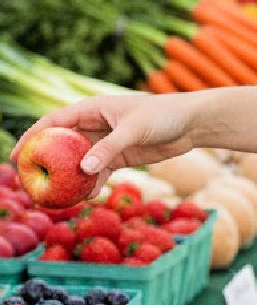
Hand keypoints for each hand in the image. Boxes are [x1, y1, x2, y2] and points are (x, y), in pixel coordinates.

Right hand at [12, 91, 200, 193]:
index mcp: (93, 108)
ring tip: (57, 196)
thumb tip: (84, 169)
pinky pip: (98, 172)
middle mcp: (95, 124)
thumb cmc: (163, 116)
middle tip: (31, 182)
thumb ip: (108, 148)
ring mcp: (106, 142)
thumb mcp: (134, 130)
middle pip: (63, 144)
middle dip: (47, 162)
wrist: (191, 124)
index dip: (33, 137)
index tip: (18, 157)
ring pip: (79, 161)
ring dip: (70, 177)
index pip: (54, 122)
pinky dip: (92, 183)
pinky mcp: (119, 157)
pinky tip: (87, 196)